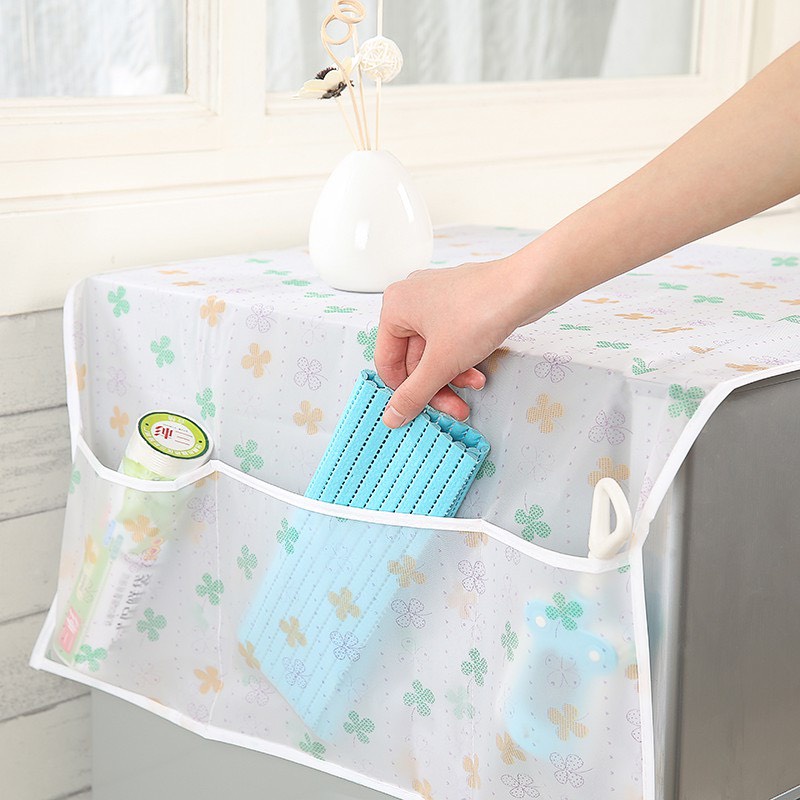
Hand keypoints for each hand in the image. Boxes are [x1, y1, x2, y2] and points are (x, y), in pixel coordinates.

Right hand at [375, 258, 537, 427]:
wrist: (525, 288)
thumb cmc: (480, 310)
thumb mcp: (441, 363)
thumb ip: (414, 394)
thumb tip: (394, 414)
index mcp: (395, 306)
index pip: (387, 361)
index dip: (402, 391)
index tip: (415, 411)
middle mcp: (412, 299)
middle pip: (413, 359)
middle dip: (435, 386)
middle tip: (452, 407)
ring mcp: (436, 299)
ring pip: (433, 352)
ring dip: (451, 376)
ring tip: (472, 388)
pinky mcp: (459, 303)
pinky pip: (450, 341)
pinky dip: (461, 360)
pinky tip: (477, 373)